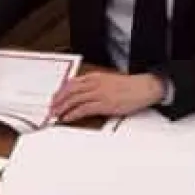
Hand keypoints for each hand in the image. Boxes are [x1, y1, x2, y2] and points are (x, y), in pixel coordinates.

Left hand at [49, 71, 165, 122]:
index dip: (61, 91)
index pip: (72, 83)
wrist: (143, 87)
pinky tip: (67, 118)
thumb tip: (82, 93)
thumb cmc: (128, 86)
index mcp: (95, 77)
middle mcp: (95, 83)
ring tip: (55, 114)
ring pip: (74, 99)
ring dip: (62, 108)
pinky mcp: (104, 104)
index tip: (55, 98)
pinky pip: (83, 109)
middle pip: (70, 90)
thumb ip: (95, 85)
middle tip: (51, 108)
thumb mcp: (108, 81)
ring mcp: (99, 94)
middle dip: (58, 100)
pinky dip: (72, 114)